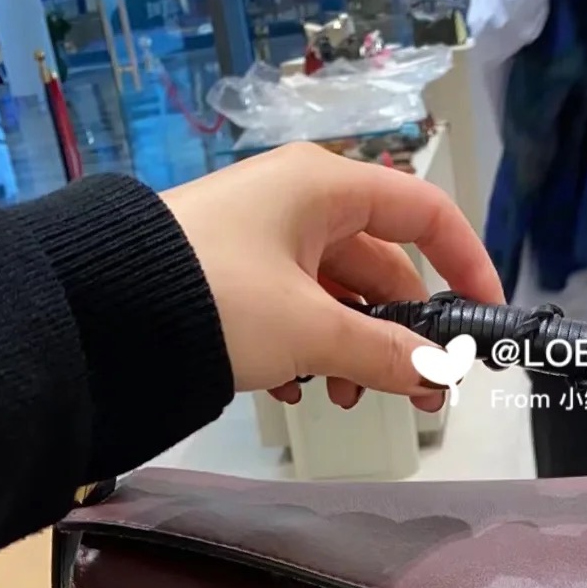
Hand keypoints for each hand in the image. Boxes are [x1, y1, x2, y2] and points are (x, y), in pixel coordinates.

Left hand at [162, 142, 502, 413]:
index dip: (465, 263)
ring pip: (336, 297)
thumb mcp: (313, 330)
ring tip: (346, 400)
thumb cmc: (216, 297)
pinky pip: (293, 311)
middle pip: (380, 267)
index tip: (483, 318)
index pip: (424, 213)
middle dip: (400, 335)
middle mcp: (299, 203)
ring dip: (352, 352)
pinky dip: (305, 352)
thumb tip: (439, 377)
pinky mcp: (232, 276)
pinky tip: (292, 389)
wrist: (103, 312)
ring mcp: (264, 240)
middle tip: (420, 396)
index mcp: (326, 188)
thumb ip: (385, 355)